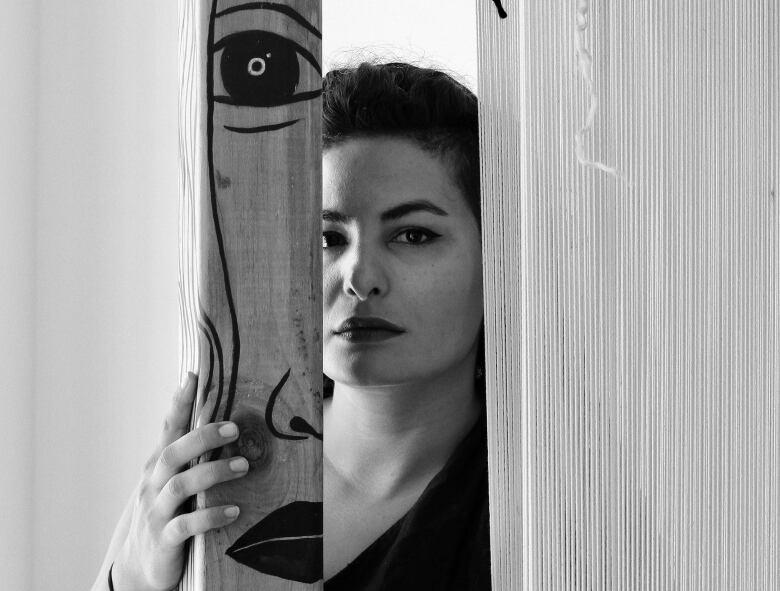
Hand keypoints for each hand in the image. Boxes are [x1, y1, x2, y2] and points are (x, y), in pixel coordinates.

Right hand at [112, 373, 248, 590]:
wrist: (139, 567)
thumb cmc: (166, 514)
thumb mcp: (174, 481)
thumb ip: (192, 456)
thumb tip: (223, 421)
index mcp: (158, 466)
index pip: (169, 428)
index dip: (179, 403)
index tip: (194, 377)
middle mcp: (153, 484)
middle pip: (173, 453)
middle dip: (202, 437)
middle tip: (234, 428)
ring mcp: (156, 512)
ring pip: (179, 486)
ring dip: (212, 474)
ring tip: (243, 468)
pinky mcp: (164, 541)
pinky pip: (186, 526)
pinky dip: (210, 516)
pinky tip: (234, 510)